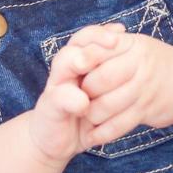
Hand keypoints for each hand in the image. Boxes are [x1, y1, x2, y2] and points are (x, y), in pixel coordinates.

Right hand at [29, 23, 126, 163]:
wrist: (57, 140)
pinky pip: (59, 98)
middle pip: (76, 43)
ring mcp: (56, 87)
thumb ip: (108, 70)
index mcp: (77, 63)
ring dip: (79, 60)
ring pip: (64, 62)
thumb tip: (122, 38)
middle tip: (114, 42)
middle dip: (94, 40)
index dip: (103, 33)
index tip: (122, 32)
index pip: (88, 37)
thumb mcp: (100, 93)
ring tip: (89, 63)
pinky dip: (71, 99)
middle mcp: (65, 70)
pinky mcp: (50, 107)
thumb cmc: (82, 113)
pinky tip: (83, 104)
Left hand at [79, 32, 172, 147]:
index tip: (71, 72)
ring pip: (106, 105)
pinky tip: (93, 137)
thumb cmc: (153, 61)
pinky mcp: (148, 110)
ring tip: (84, 116)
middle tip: (77, 98)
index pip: (97, 51)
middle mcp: (139, 64)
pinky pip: (119, 125)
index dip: (80, 62)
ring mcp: (144, 88)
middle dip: (83, 92)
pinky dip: (102, 134)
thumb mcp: (135, 45)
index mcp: (132, 45)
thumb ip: (108, 46)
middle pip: (99, 80)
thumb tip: (76, 54)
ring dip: (90, 115)